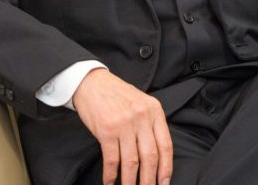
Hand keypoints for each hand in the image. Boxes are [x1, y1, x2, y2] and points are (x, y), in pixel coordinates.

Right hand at [72, 68, 172, 184]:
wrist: (91, 82)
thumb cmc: (116, 94)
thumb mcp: (141, 102)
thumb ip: (150, 123)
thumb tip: (156, 154)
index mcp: (154, 110)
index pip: (165, 144)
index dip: (166, 167)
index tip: (164, 182)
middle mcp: (141, 117)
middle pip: (150, 156)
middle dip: (149, 180)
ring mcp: (124, 124)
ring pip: (131, 162)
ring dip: (130, 181)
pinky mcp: (106, 131)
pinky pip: (112, 159)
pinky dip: (111, 175)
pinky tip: (110, 182)